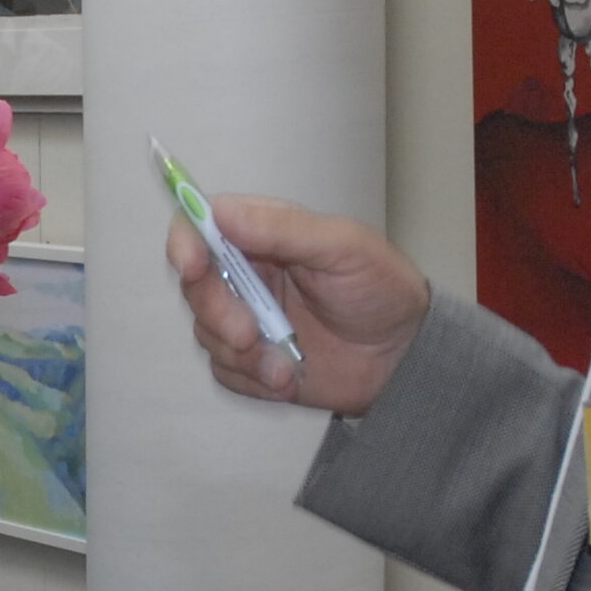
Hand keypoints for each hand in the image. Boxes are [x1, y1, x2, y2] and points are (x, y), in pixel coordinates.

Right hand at [165, 197, 428, 417]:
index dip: (186, 243)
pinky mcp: (250, 362)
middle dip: (218, 312)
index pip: (200, 227)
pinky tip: (288, 378)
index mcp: (262, 235)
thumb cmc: (380, 289)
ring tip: (288, 365)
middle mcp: (246, 274)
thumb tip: (220, 211)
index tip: (193, 266)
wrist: (404, 357)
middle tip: (250, 334)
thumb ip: (283, 229)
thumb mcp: (343, 248)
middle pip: (195, 286)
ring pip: (206, 332)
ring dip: (242, 353)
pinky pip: (224, 370)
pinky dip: (252, 378)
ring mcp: (244, 319)